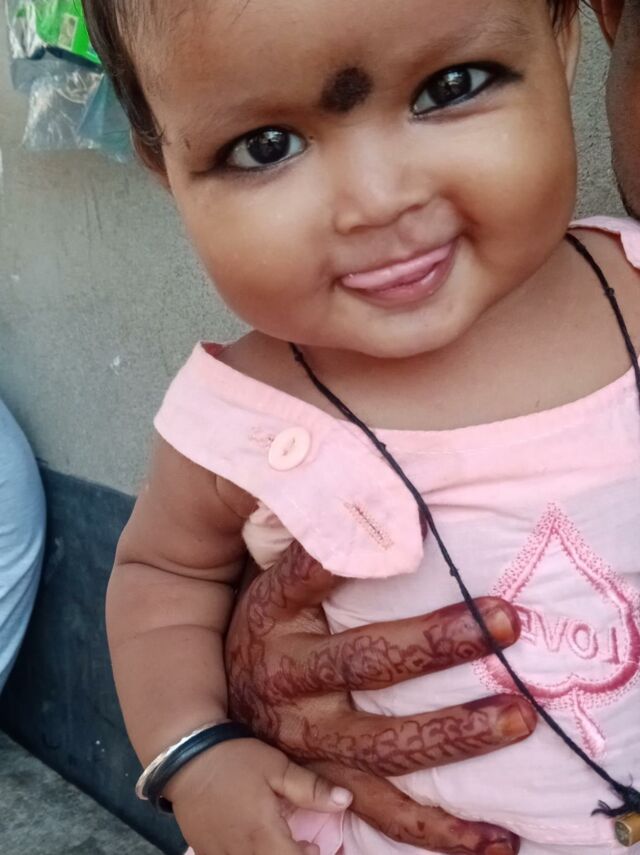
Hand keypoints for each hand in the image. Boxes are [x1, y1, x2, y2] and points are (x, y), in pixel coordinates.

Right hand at [167, 737, 351, 854]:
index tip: (315, 848)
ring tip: (278, 844)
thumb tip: (346, 800)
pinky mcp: (204, 852)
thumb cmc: (235, 759)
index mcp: (263, 836)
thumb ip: (310, 789)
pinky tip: (252, 844)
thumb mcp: (276, 767)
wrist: (186, 756)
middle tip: (303, 846)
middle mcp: (241, 854)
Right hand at [226, 542, 534, 853]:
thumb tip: (370, 498)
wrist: (218, 716)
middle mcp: (290, 681)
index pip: (313, 575)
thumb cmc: (264, 634)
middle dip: (439, 641)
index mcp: (273, 619)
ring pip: (387, 743)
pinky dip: (440, 832)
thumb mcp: (270, 584)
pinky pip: (386, 815)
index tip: (420, 527)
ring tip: (516, 716)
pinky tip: (495, 837)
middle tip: (504, 619)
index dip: (357, 553)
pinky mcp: (329, 787)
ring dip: (455, 731)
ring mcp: (309, 744)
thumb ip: (312, 546)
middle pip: (368, 661)